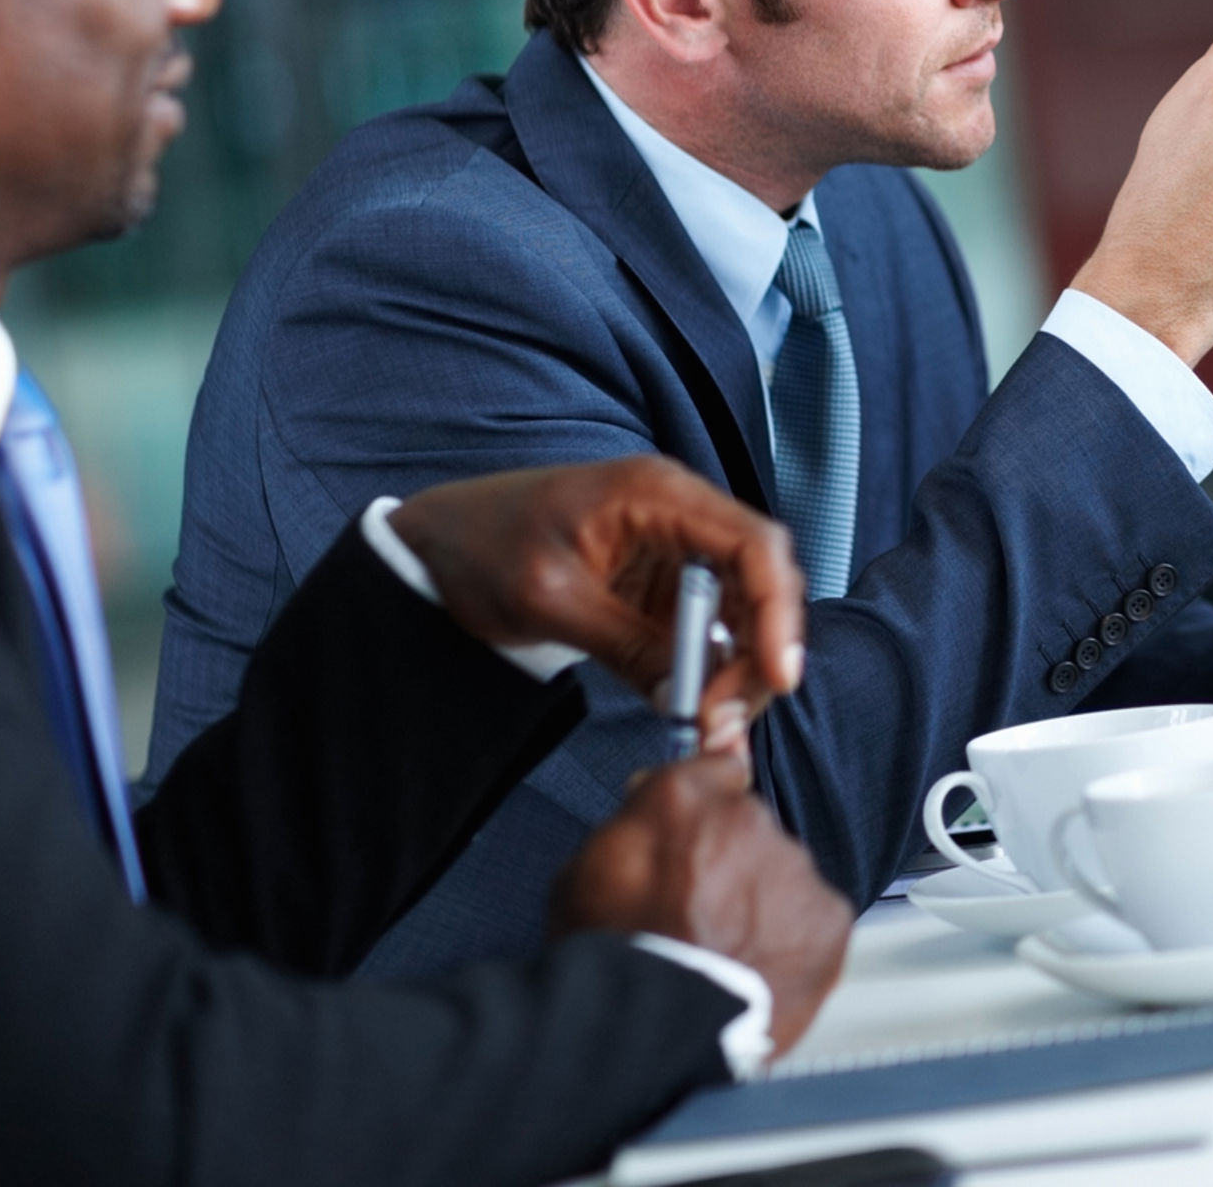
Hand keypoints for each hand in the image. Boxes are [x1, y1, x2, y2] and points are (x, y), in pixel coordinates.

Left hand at [390, 456, 805, 747]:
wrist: (435, 544)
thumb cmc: (482, 549)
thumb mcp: (551, 601)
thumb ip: (629, 646)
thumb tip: (692, 698)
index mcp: (658, 494)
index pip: (753, 544)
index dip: (777, 610)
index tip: (777, 675)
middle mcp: (680, 512)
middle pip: (758, 577)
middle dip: (758, 647)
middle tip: (725, 716)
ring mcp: (672, 546)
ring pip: (740, 605)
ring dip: (737, 662)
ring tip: (708, 718)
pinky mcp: (659, 580)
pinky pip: (706, 622)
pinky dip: (708, 664)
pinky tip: (692, 701)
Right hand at [552, 753, 852, 1054]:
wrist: (649, 1028)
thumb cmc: (612, 957)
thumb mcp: (583, 872)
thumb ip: (633, 825)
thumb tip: (654, 804)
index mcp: (681, 799)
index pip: (715, 770)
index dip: (706, 807)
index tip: (701, 829)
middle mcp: (747, 820)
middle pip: (751, 833)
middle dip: (730, 866)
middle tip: (698, 916)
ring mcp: (794, 869)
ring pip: (783, 878)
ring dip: (762, 907)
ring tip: (722, 955)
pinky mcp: (828, 920)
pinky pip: (812, 922)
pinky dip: (792, 945)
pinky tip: (754, 971)